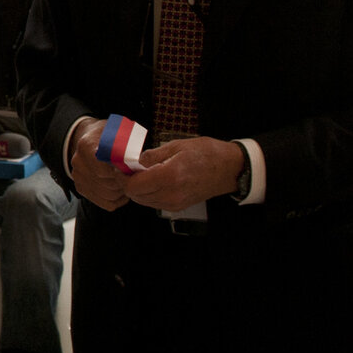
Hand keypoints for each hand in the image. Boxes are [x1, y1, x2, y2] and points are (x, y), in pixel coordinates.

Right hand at [67, 118, 130, 211]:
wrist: (92, 140)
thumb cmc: (110, 136)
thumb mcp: (119, 132)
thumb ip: (126, 143)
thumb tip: (136, 160)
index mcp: (86, 145)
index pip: (103, 168)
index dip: (121, 172)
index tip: (132, 167)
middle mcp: (78, 162)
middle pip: (107, 183)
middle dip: (124, 182)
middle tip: (134, 176)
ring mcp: (78, 177)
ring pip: (108, 195)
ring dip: (123, 191)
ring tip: (129, 182)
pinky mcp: (81, 188)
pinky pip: (106, 203)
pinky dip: (119, 200)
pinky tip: (123, 190)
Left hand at [127, 136, 245, 213]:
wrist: (231, 168)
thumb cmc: (207, 153)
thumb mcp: (177, 146)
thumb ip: (152, 156)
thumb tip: (133, 161)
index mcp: (169, 176)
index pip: (132, 186)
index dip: (122, 176)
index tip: (122, 166)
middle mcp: (171, 194)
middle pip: (134, 195)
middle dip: (128, 182)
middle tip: (130, 168)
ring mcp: (175, 203)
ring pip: (142, 201)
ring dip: (137, 188)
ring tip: (143, 173)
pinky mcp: (178, 207)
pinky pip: (154, 202)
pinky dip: (148, 193)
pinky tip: (153, 181)